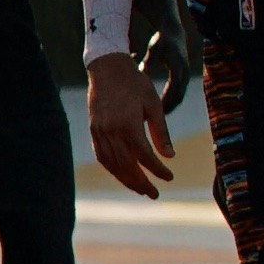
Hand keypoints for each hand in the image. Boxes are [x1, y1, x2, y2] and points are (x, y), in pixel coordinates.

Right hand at [87, 50, 176, 201]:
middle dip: (142, 183)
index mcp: (128, 125)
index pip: (144, 156)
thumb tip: (170, 156)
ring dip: (127, 180)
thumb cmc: (135, 84)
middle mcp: (111, 132)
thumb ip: (161, 132)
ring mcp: (99, 133)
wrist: (107, 69)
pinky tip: (123, 175)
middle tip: (155, 195)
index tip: (169, 177)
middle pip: (127, 166)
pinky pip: (102, 157)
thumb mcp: (154, 104)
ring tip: (140, 189)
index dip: (157, 170)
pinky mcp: (93, 131)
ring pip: (113, 165)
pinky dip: (113, 169)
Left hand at [139, 26, 193, 114]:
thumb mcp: (154, 48)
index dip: (165, 99)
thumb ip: (149, 60)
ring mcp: (185, 77)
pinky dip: (170, 103)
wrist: (175, 34)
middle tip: (152, 118)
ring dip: (168, 107)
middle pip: (177, 96)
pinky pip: (178, 95)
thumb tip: (141, 71)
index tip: (154, 109)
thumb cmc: (161, 40)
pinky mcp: (183, 79)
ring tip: (154, 117)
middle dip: (166, 108)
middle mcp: (184, 73)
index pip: (173, 87)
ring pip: (178, 97)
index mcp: (178, 66)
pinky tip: (158, 109)